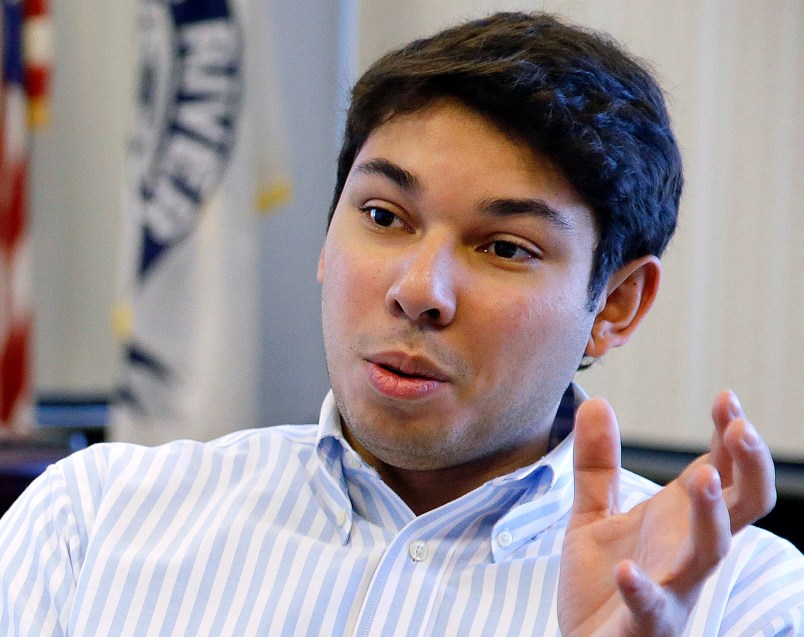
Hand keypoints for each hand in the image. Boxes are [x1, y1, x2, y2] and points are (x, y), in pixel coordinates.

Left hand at [557, 391, 774, 636]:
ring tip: (702, 477)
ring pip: (710, 552)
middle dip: (748, 467)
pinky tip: (627, 571)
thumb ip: (597, 463)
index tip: (726, 397)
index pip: (720, 470)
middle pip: (740, 506)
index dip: (730, 435)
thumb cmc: (602, 580)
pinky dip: (642, 590)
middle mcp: (685, 550)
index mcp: (677, 520)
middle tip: (740, 427)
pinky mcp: (643, 624)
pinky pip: (651, 608)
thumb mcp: (592, 513)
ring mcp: (671, 588)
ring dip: (711, 516)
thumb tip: (595, 401)